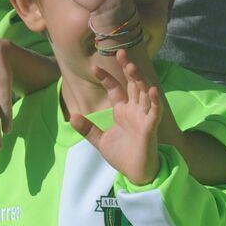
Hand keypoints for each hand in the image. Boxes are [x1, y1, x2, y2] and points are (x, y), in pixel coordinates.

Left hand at [70, 51, 161, 184]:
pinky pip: (154, 112)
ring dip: (140, 80)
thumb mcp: (100, 140)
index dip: (107, 78)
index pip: (116, 89)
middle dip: (128, 69)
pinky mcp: (150, 128)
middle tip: (121, 52)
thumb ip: (88, 129)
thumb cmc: (122, 155)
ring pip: (143, 94)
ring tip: (132, 66)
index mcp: (123, 111)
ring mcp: (143, 118)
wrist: (135, 173)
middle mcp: (134, 110)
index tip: (94, 67)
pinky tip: (152, 90)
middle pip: (132, 85)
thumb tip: (71, 116)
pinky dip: (154, 101)